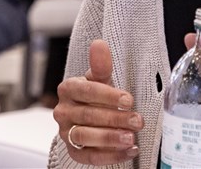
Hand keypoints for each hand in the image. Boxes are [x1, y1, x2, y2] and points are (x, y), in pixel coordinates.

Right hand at [53, 39, 141, 163]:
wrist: (89, 118)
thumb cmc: (96, 96)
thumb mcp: (100, 80)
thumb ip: (100, 65)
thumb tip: (99, 44)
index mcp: (68, 89)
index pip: (86, 91)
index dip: (108, 95)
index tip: (129, 99)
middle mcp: (62, 111)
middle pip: (88, 115)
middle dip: (115, 118)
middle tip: (137, 120)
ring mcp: (66, 133)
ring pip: (85, 136)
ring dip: (110, 138)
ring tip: (131, 138)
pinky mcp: (73, 151)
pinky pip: (89, 156)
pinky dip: (111, 156)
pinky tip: (129, 151)